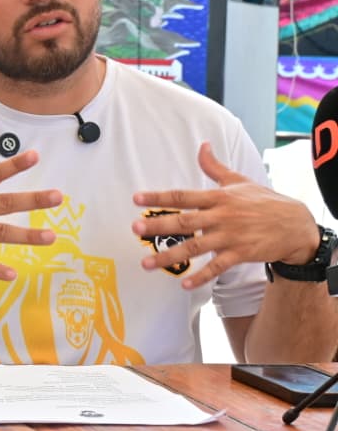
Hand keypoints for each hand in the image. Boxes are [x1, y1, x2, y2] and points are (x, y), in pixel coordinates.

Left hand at [132, 142, 318, 289]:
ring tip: (147, 264)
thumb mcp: (239, 180)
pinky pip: (217, 267)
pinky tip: (184, 284)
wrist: (296, 225)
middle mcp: (222, 216)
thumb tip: (202, 145)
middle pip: (184, 222)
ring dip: (170, 256)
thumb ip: (215, 167)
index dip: (159, 197)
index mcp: (218, 197)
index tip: (136, 199)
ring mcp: (231, 236)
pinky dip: (201, 276)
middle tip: (134, 229)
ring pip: (195, 247)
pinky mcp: (241, 254)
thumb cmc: (264, 201)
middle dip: (158, 226)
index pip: (183, 196)